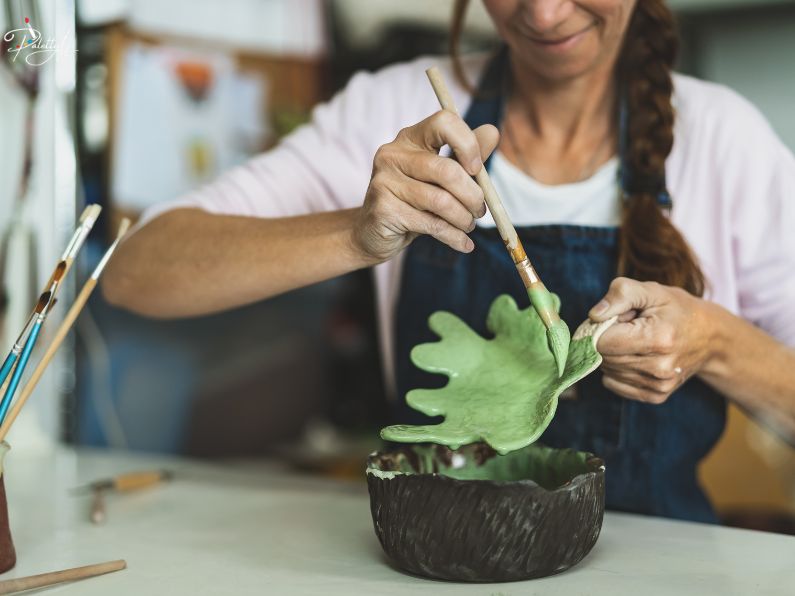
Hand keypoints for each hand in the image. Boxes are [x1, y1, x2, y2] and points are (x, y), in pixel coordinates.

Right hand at [352, 110, 499, 262]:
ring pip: (441, 201)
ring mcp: (384, 181)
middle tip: (480, 211)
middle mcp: (393, 154)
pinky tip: (463, 244)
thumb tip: (493, 132)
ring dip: (463, 219)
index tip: (477, 169)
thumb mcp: (440, 176)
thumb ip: (465, 155)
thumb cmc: (412, 201)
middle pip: (447, 170)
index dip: (467, 144)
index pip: (443, 122)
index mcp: (410, 138)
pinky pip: (430, 224)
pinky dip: (453, 236)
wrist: (373, 232)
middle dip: (473, 195)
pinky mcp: (383, 209)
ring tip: (468, 226)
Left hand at [588, 277, 718, 403]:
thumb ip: (620, 295)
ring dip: (613, 355)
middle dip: (607, 340)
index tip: (615, 318)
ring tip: (635, 341)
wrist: (710, 337)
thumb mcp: (651, 291)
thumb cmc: (676, 309)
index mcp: (658, 338)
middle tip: (626, 327)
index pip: (602, 341)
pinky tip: (636, 357)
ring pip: (607, 371)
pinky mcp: (656, 396)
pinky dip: (617, 370)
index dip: (599, 327)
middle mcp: (659, 367)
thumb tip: (594, 316)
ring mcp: (659, 385)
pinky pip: (614, 384)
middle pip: (603, 357)